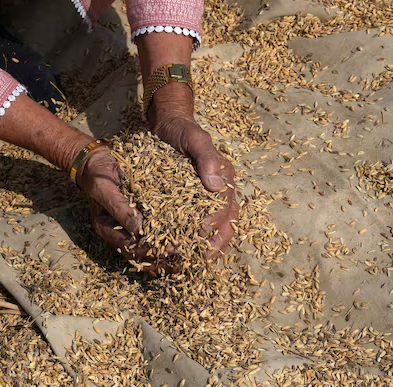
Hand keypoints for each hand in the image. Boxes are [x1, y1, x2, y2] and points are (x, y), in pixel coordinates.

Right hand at [76, 146, 169, 273]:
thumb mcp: (104, 187)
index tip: (170, 248)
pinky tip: (181, 238)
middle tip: (180, 252)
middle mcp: (117, 231)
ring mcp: (128, 225)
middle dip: (160, 255)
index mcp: (106, 228)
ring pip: (146, 246)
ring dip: (164, 251)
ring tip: (183, 254)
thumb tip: (138, 228)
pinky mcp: (139, 215)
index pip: (128, 247)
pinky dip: (165, 237)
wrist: (96, 161)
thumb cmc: (98, 173)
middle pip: (139, 253)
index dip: (149, 250)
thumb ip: (118, 207)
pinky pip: (152, 230)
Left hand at [148, 85, 238, 259]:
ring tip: (185, 267)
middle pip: (221, 229)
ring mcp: (203, 201)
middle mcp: (219, 195)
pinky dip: (186, 242)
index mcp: (225, 182)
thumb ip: (206, 157)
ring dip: (200, 251)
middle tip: (195, 265)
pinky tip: (174, 255)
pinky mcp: (185, 204)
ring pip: (210, 233)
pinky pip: (190, 227)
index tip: (200, 243)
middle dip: (210, 248)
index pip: (225, 213)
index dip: (214, 230)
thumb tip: (216, 186)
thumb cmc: (182, 130)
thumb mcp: (195, 138)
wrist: (166, 125)